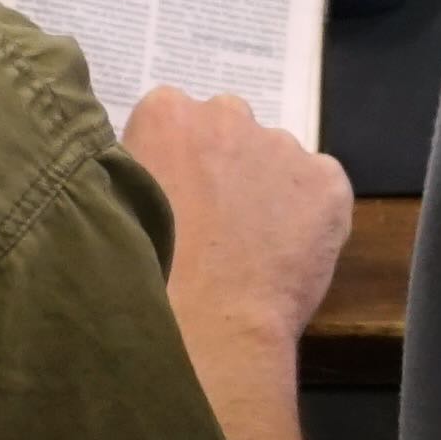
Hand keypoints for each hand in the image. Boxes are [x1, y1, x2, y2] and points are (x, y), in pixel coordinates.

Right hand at [125, 88, 349, 363]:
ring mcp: (283, 146)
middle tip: (213, 222)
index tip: (173, 198)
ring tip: (251, 248)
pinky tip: (287, 255)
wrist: (205, 326)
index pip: (173, 120)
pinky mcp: (327, 183)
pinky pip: (320, 189)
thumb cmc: (144, 274)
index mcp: (167, 114)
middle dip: (222, 164)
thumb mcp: (113, 206)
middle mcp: (227, 114)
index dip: (175, 162)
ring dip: (266, 189)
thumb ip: (137, 171)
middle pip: (227, 129)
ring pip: (276, 159)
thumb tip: (152, 174)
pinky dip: (309, 215)